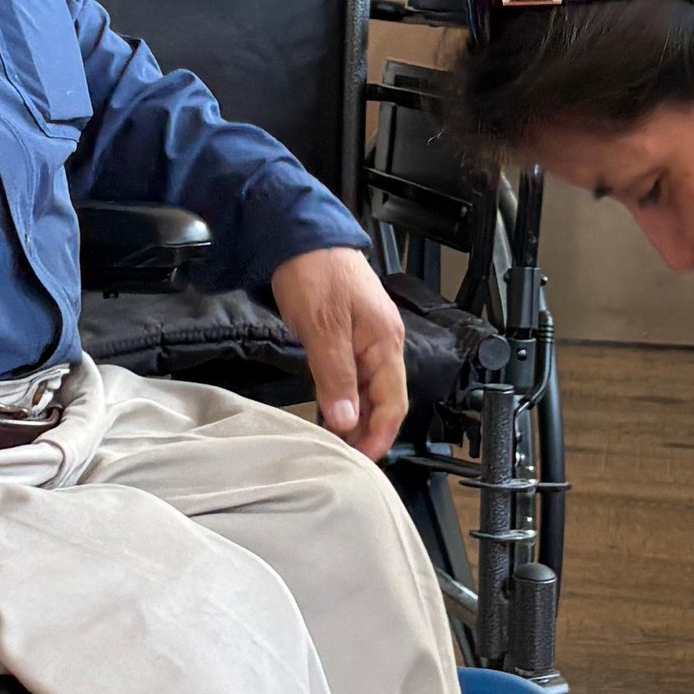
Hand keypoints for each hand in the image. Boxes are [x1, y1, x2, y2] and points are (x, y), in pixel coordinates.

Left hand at [271, 244, 408, 459]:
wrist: (298, 235)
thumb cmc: (315, 272)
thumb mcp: (322, 328)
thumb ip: (335, 377)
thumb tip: (346, 420)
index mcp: (385, 341)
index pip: (394, 402)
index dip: (380, 435)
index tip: (362, 458)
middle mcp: (382, 342)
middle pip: (383, 400)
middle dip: (367, 431)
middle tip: (344, 457)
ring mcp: (366, 339)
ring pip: (367, 390)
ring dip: (354, 416)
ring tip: (334, 441)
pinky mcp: (348, 335)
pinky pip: (353, 376)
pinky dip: (343, 397)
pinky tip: (329, 411)